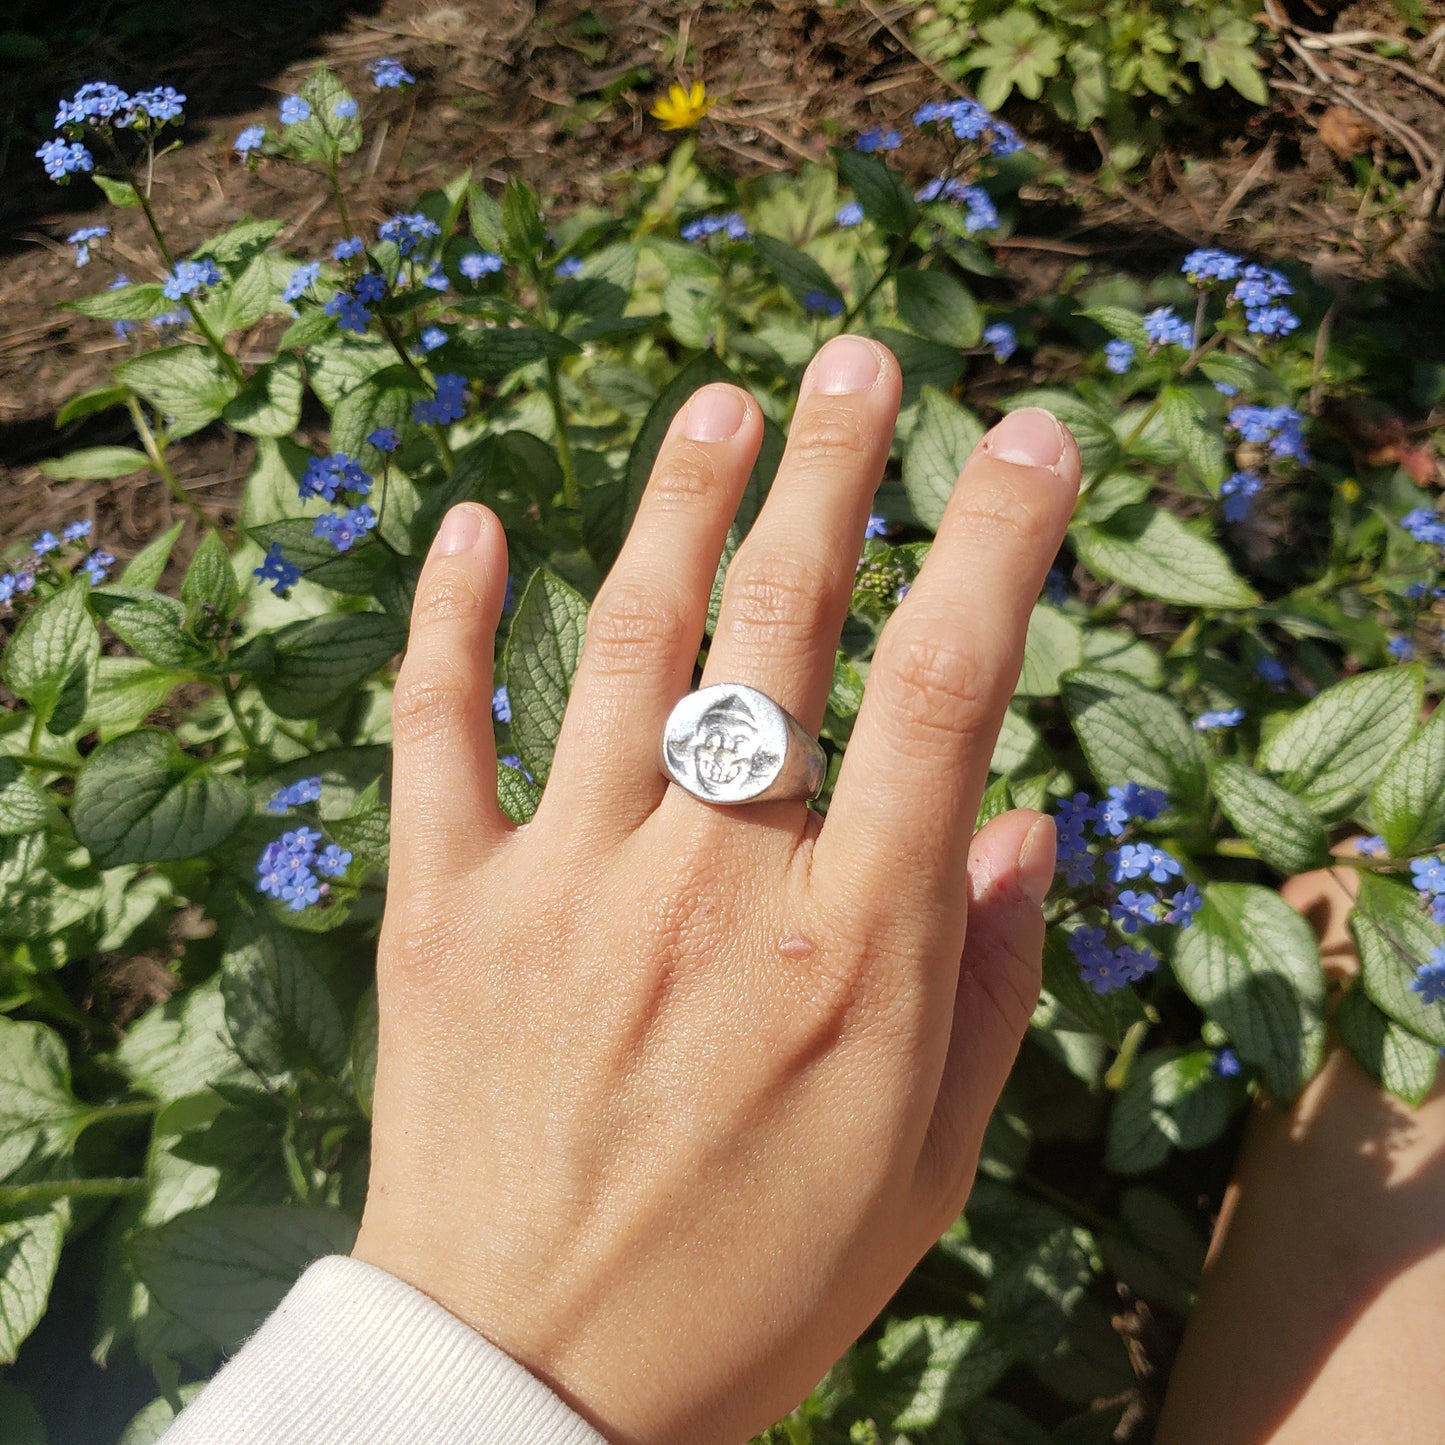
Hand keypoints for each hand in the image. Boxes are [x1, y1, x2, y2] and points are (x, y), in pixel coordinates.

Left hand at [353, 335, 1080, 1443]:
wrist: (533, 1384)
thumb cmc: (753, 1279)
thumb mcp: (923, 1161)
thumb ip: (982, 976)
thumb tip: (1017, 813)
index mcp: (848, 948)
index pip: (946, 688)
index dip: (999, 542)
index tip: (1032, 439)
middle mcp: (709, 887)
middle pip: (785, 628)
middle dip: (836, 474)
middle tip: (861, 361)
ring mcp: (562, 887)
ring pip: (628, 647)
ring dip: (682, 509)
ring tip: (727, 406)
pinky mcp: (439, 911)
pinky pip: (439, 733)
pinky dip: (452, 618)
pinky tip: (478, 519)